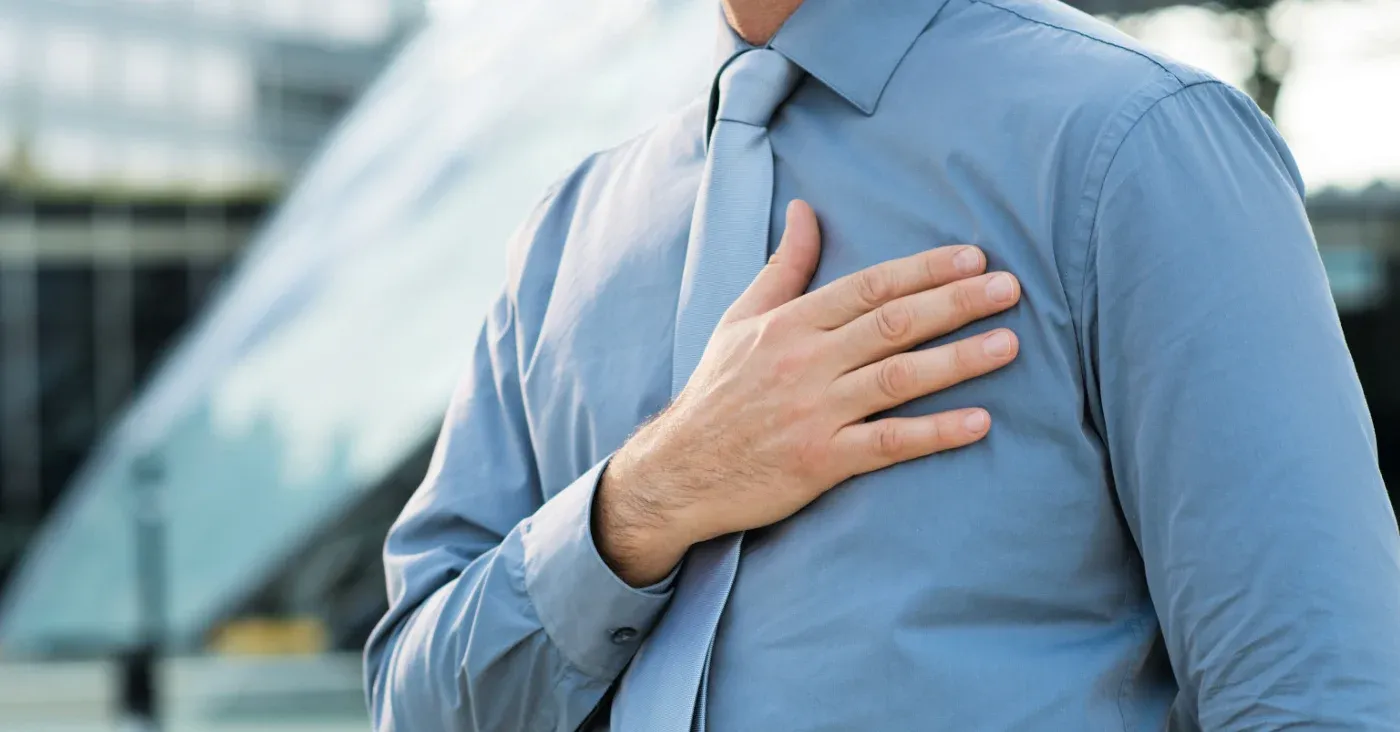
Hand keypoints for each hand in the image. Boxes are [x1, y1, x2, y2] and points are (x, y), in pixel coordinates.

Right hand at [595, 200, 1020, 584]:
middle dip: (955, 303)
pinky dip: (935, 433)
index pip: (867, 286)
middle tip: (1010, 289)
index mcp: (789, 324)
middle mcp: (804, 362)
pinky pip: (888, 444)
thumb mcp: (740, 320)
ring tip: (1009, 344)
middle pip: (892, 324)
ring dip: (958, 360)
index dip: (923, 270)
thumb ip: (783, 267)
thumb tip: (805, 209)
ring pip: (897, 378)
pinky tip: (979, 422)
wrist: (680, 471)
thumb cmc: (718, 391)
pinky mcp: (822, 461)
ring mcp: (815, 412)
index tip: (972, 258)